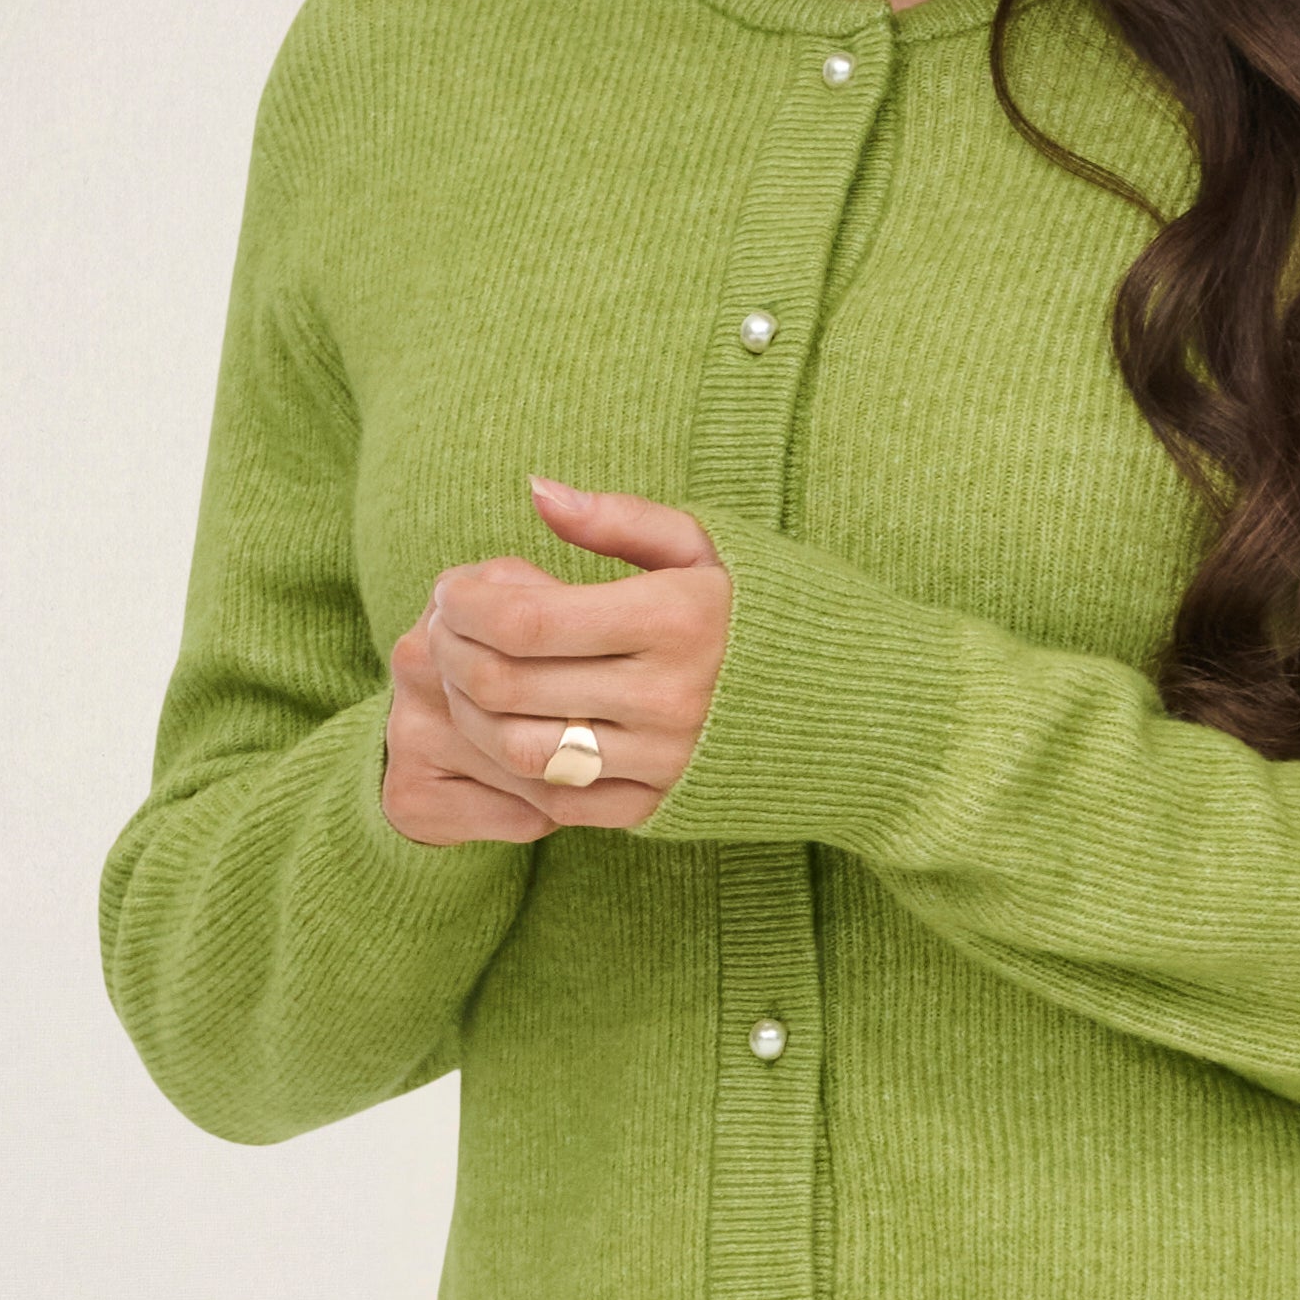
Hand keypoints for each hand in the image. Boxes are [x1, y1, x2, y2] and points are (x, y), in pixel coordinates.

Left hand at [405, 476, 735, 833]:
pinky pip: (554, 798)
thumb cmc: (767, 613)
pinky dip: (510, 764)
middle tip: (443, 630)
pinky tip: (506, 726)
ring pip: (518, 750)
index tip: (452, 588)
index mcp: (677, 619)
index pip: (526, 621)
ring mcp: (662, 761)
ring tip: (467, 677)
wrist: (855, 711)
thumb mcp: (707, 547)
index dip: (466, 605)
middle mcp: (668, 697)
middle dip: (451, 654)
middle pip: (506, 687)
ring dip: (469, 714)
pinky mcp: (657, 808)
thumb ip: (618, 517)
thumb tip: (536, 491)